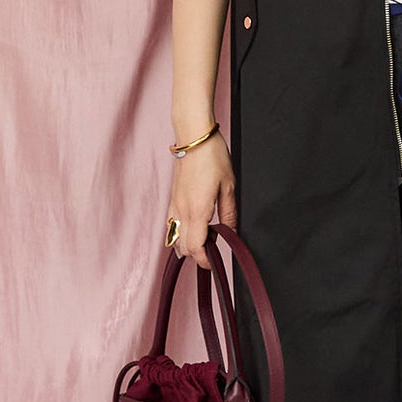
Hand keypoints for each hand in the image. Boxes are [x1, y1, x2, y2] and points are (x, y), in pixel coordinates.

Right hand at [167, 131, 236, 269]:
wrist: (194, 137)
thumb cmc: (213, 157)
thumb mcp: (229, 186)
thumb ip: (230, 214)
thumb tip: (231, 233)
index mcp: (198, 210)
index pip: (195, 247)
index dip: (204, 260)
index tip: (213, 263)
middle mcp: (182, 210)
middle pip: (183, 247)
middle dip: (196, 255)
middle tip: (212, 253)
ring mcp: (174, 205)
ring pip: (173, 238)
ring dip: (186, 246)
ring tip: (202, 242)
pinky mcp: (172, 198)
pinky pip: (171, 225)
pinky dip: (178, 234)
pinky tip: (190, 230)